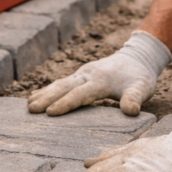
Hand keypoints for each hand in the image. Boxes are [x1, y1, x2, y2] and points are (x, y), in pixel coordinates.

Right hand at [27, 31, 170, 115]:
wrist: (138, 57)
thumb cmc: (139, 77)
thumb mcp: (142, 88)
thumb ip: (135, 98)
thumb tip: (130, 111)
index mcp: (101, 80)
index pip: (81, 93)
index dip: (66, 103)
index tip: (51, 113)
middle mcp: (88, 74)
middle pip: (64, 87)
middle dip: (47, 98)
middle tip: (31, 110)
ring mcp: (83, 73)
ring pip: (60, 83)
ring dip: (44, 94)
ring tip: (28, 105)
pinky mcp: (80, 75)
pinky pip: (62, 82)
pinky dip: (47, 89)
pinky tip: (35, 97)